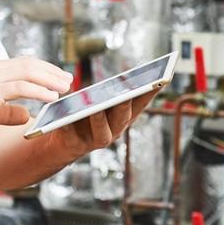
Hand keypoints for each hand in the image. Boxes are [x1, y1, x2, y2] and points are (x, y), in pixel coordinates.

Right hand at [0, 58, 71, 138]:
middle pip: (29, 64)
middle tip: (68, 79)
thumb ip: (7, 111)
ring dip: (50, 79)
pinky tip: (51, 97)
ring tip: (65, 87)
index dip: (42, 68)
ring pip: (29, 72)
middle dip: (51, 71)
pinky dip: (40, 91)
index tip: (57, 75)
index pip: (22, 63)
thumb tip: (25, 115)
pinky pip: (22, 87)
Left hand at [45, 87, 160, 160]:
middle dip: (126, 105)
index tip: (161, 78)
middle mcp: (114, 130)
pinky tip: (65, 118)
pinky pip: (73, 136)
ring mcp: (96, 140)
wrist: (61, 142)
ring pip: (103, 134)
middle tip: (126, 92)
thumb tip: (122, 80)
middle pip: (123, 118)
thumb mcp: (98, 101)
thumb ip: (108, 92)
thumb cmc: (84, 115)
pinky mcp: (76, 146)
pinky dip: (69, 127)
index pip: (140, 103)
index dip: (151, 93)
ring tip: (96, 108)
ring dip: (101, 120)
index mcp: (122, 117)